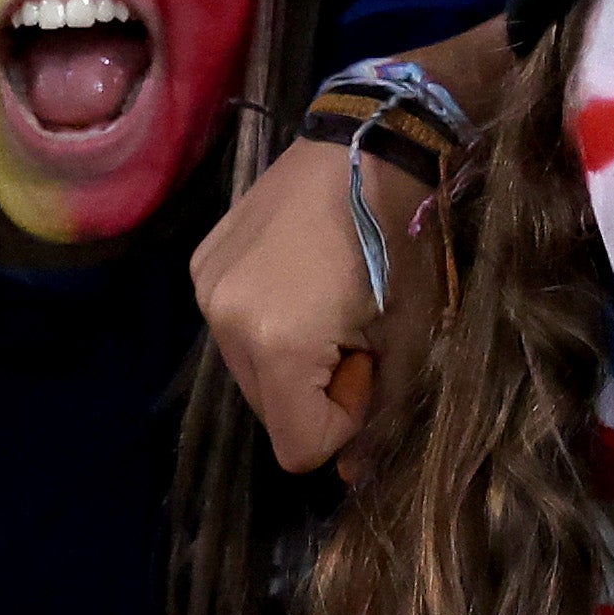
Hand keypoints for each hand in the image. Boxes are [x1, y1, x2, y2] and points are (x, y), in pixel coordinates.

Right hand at [196, 95, 435, 481]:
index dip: (342, 421)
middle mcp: (223, 322)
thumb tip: (355, 475)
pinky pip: (232, 326)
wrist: (371, 139)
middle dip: (315, 390)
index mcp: (275, 344)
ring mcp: (205, 289)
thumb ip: (384, 412)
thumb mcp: (412, 334)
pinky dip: (267, 321)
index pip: (297, 447)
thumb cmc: (404, 239)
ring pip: (249, 372)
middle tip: (354, 330)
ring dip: (289, 357)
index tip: (369, 364)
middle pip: (270, 411)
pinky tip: (299, 276)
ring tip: (327, 300)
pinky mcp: (200, 262)